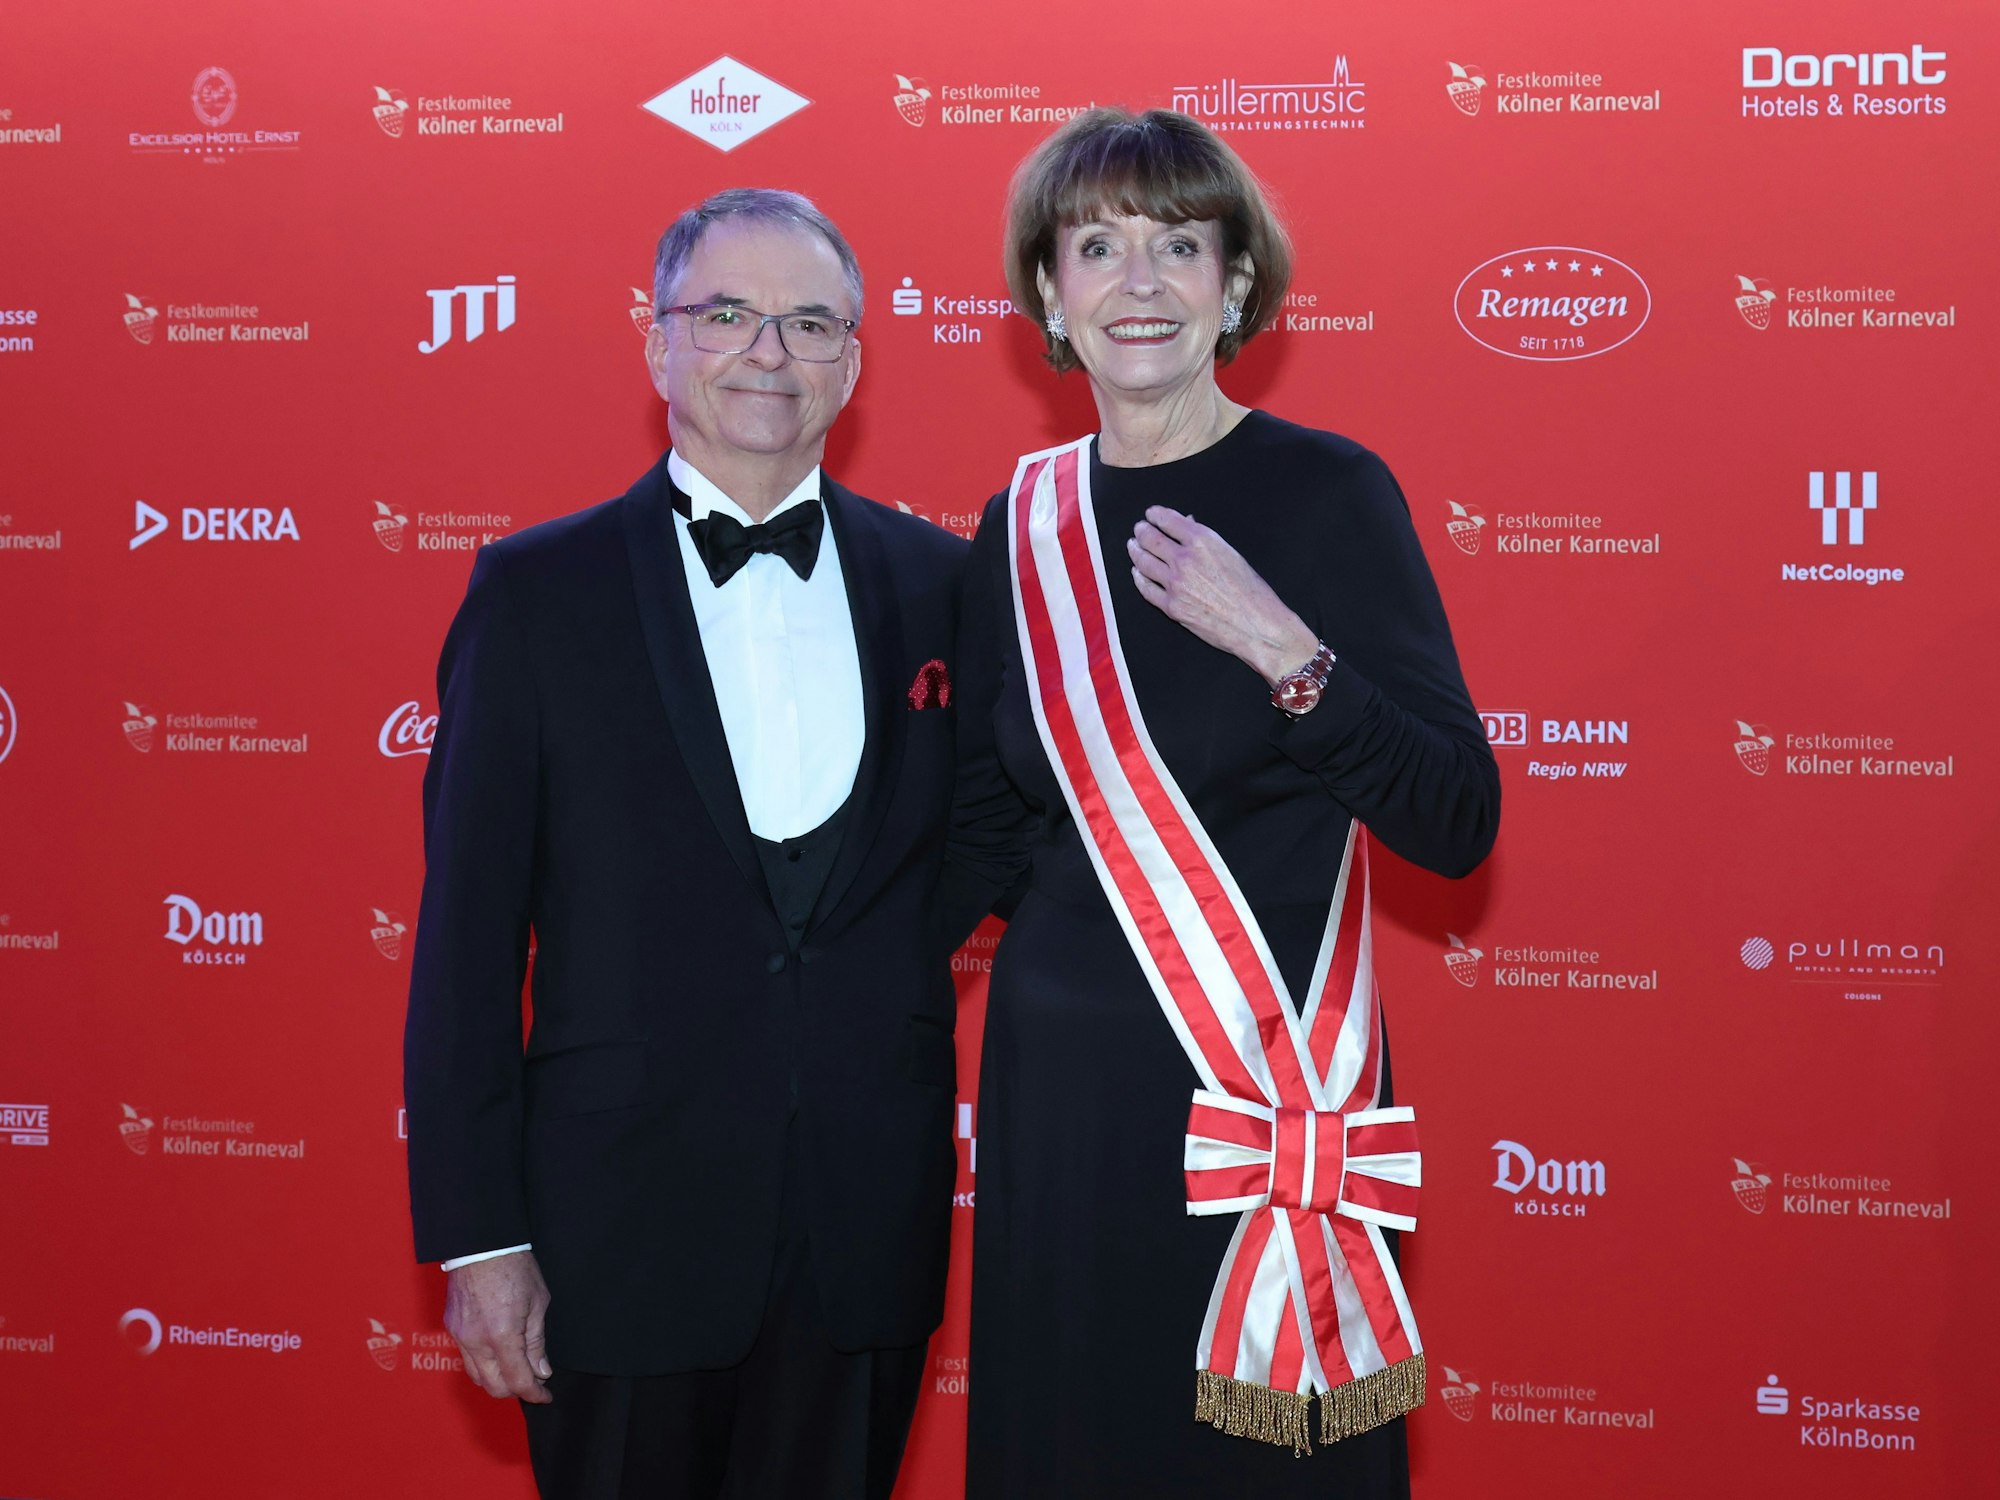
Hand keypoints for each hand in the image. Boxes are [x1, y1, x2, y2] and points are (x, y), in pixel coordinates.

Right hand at [444, 1250, 552, 1402]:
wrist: (483, 1243)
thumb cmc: (515, 1267)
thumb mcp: (538, 1302)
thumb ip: (537, 1342)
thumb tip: (541, 1371)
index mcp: (502, 1335)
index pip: (518, 1381)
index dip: (535, 1393)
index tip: (546, 1395)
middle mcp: (476, 1341)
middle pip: (493, 1387)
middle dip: (515, 1390)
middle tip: (534, 1381)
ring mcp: (460, 1336)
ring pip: (476, 1377)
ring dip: (497, 1379)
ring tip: (517, 1368)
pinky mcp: (452, 1328)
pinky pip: (466, 1358)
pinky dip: (484, 1364)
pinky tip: (498, 1353)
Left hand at [1127, 507, 1319, 686]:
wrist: (1255, 625)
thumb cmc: (1251, 590)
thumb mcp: (1231, 554)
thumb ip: (1205, 541)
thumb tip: (1187, 526)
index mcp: (1202, 540)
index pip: (1168, 520)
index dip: (1155, 514)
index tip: (1150, 514)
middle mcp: (1184, 559)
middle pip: (1150, 539)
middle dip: (1141, 531)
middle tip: (1138, 529)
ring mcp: (1174, 584)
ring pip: (1143, 562)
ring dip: (1135, 551)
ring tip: (1132, 546)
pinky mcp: (1171, 606)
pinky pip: (1146, 589)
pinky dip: (1139, 578)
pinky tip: (1137, 573)